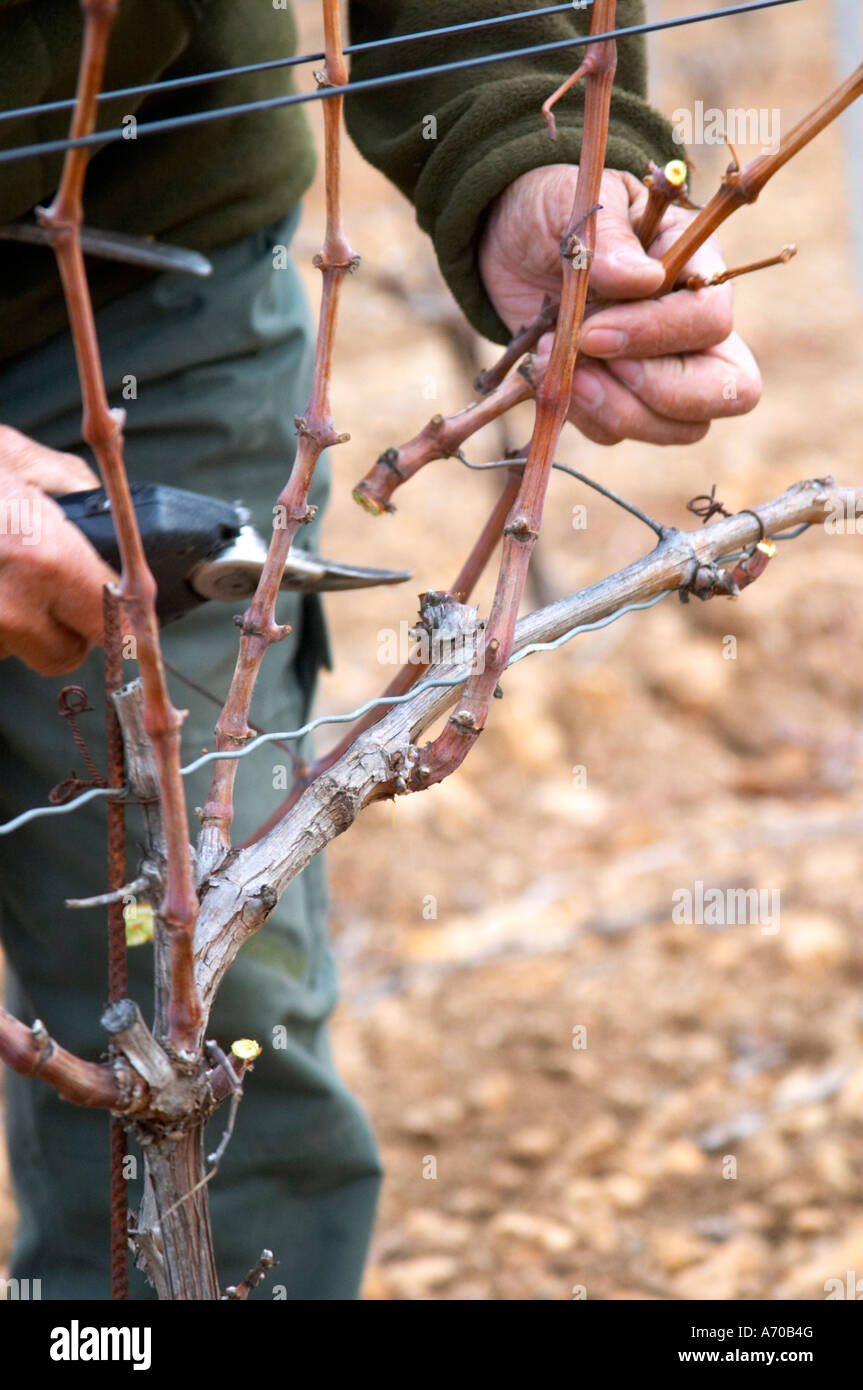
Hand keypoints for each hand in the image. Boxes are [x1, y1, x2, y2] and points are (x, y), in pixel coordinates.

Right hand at [0, 425, 115, 674]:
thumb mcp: (8, 456)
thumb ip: (66, 483)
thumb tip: (96, 506)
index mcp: (46, 560)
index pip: (116, 620)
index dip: (122, 615)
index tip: (123, 613)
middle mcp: (11, 609)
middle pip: (67, 654)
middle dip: (63, 628)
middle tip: (46, 588)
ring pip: (17, 651)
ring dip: (14, 625)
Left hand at [479, 165, 760, 445]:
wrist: (510, 241)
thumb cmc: (554, 208)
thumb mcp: (578, 203)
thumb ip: (610, 237)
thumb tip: (645, 280)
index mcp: (697, 267)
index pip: (711, 320)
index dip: (657, 335)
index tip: (592, 332)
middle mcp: (693, 329)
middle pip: (728, 391)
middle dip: (660, 394)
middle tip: (591, 361)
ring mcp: (662, 371)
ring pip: (680, 428)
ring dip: (614, 410)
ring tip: (556, 364)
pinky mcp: (619, 399)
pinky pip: (617, 433)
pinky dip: (580, 413)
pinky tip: (546, 369)